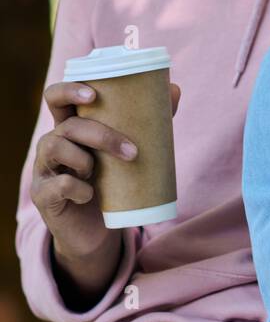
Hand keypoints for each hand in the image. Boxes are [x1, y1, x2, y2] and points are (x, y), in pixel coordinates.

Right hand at [31, 79, 181, 259]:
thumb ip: (148, 123)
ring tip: (99, 174)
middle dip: (101, 135)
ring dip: (85, 159)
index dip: (69, 89)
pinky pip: (58, 185)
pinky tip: (90, 195)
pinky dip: (79, 189)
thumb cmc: (111, 185)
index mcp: (70, 128)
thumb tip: (175, 89)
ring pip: (56, 146)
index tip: (93, 94)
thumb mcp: (126, 153)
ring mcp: (43, 169)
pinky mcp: (43, 195)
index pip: (56, 98)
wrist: (96, 231)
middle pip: (67, 125)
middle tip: (132, 151)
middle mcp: (51, 143)